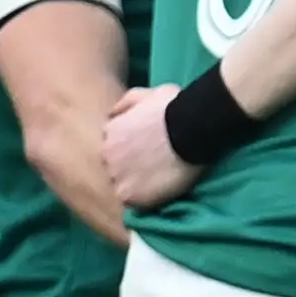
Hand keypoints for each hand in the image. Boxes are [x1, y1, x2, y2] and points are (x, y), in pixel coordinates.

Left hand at [102, 86, 199, 209]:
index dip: (131, 150)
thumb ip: (127, 103)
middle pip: (115, 167)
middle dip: (131, 167)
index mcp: (109, 131)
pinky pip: (133, 203)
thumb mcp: (146, 93)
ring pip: (123, 185)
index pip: (113, 146)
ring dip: (138, 185)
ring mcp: (115, 175)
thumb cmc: (173, 108)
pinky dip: (146, 200)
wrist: (190, 128)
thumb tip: (113, 113)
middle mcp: (105, 154)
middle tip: (155, 168)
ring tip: (160, 183)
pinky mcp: (129, 195)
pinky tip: (161, 193)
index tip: (147, 152)